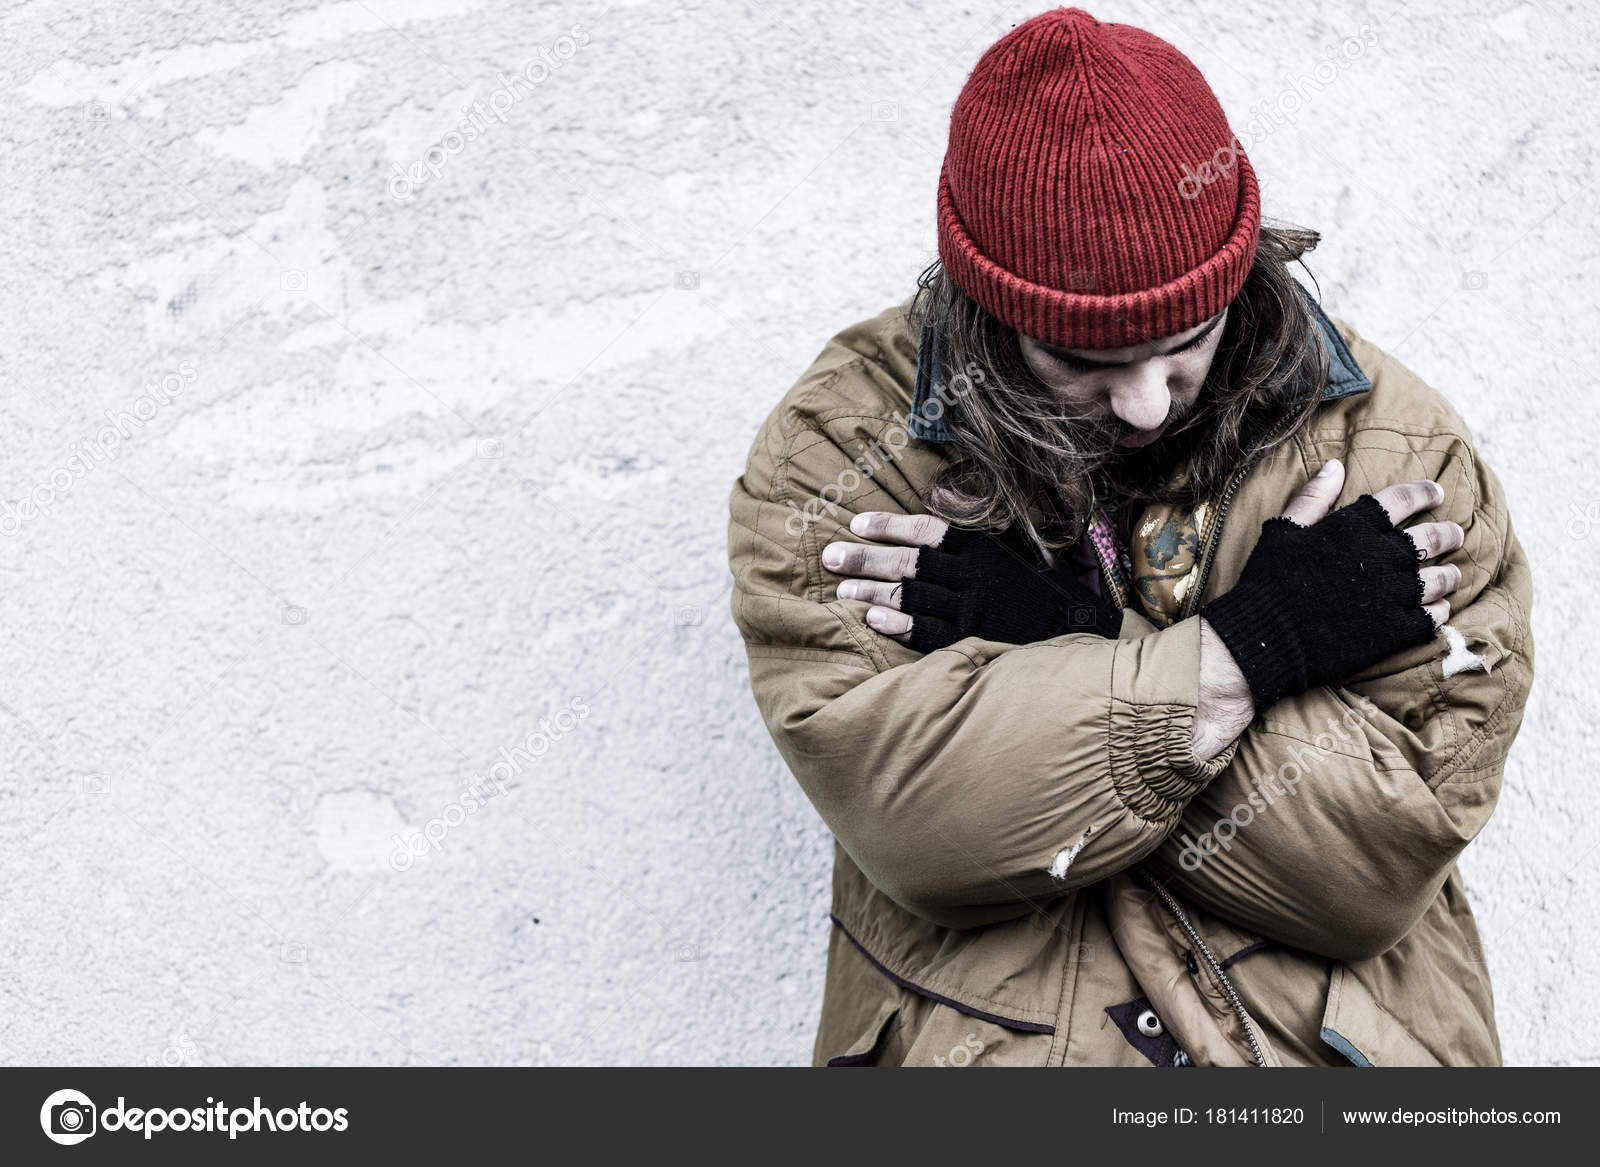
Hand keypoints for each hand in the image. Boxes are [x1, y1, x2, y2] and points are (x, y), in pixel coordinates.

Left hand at [822, 512, 1121, 651]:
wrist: (1079, 632)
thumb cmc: (1045, 587)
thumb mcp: (1021, 547)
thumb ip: (985, 529)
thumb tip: (949, 498)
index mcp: (984, 548)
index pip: (927, 530)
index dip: (889, 526)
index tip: (857, 523)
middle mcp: (974, 577)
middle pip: (909, 563)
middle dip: (865, 558)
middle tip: (830, 556)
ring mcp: (972, 610)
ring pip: (911, 596)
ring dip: (871, 590)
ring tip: (841, 589)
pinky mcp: (971, 640)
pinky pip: (926, 632)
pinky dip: (897, 624)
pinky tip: (871, 618)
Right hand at [1274, 458, 1461, 627]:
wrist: (1267, 636)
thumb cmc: (1269, 581)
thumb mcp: (1283, 530)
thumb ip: (1313, 497)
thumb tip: (1335, 465)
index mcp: (1354, 527)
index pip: (1401, 500)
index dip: (1423, 493)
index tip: (1437, 494)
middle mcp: (1381, 556)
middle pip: (1431, 538)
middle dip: (1448, 534)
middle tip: (1456, 535)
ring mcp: (1392, 594)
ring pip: (1439, 579)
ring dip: (1450, 575)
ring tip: (1452, 575)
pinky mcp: (1395, 630)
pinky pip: (1432, 617)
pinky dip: (1439, 611)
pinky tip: (1438, 609)